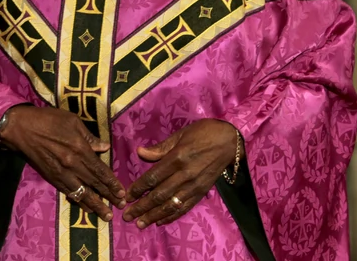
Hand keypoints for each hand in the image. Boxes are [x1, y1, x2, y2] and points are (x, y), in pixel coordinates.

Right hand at [0, 106, 125, 220]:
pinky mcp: (51, 177)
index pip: (100, 170)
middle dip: (108, 197)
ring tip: (106, 215)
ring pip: (82, 193)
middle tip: (121, 207)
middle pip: (94, 184)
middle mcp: (72, 164)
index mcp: (79, 149)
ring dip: (95, 205)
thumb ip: (89, 136)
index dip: (112, 183)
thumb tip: (104, 147)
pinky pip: (67, 192)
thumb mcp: (71, 120)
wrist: (20, 128)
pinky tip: (85, 207)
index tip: (122, 192)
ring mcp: (61, 173)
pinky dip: (78, 201)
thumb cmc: (47, 119)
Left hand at [123, 118, 242, 227]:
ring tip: (140, 224)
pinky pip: (185, 207)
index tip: (126, 196)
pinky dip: (172, 216)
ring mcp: (194, 186)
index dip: (138, 188)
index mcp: (177, 159)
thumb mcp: (179, 135)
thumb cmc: (202, 133)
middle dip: (142, 207)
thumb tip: (139, 152)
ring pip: (171, 205)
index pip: (153, 178)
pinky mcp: (202, 192)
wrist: (230, 142)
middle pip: (159, 195)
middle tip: (127, 216)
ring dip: (154, 215)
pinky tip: (160, 222)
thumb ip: (160, 148)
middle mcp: (185, 175)